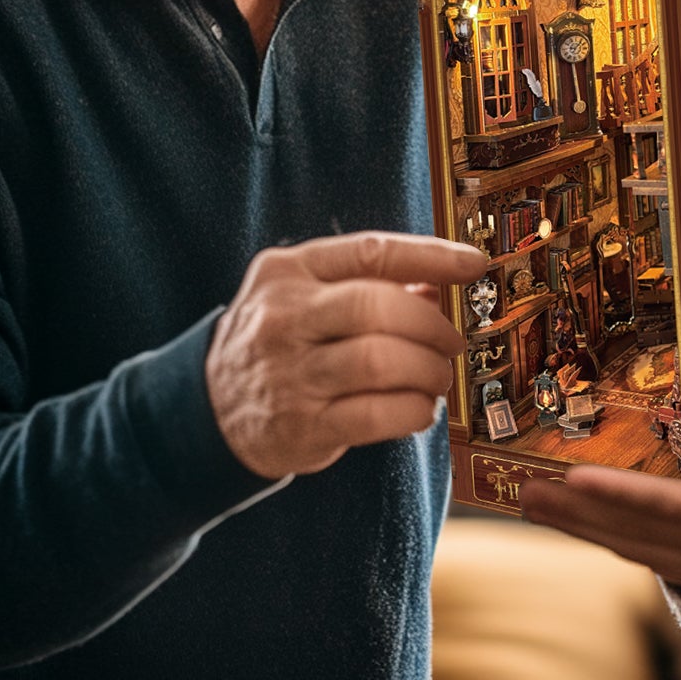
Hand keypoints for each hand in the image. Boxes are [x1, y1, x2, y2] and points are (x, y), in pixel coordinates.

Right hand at [205, 231, 486, 479]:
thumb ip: (364, 283)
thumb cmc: (276, 340)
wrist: (206, 407)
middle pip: (378, 307)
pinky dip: (413, 411)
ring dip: (428, 371)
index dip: (431, 256)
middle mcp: (283, 317)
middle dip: (432, 325)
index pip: (371, 252)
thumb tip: (439, 285)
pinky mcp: (300, 427)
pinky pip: (376, 416)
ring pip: (382, 362)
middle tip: (453, 341)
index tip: (473, 264)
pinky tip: (419, 409)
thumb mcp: (302, 294)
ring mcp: (289, 374)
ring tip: (438, 376)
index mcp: (288, 271)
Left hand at [519, 377, 680, 596]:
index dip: (615, 497)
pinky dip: (637, 546)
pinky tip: (612, 531)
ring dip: (599, 535)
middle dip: (583, 518)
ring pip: (656, 557)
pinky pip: (680, 565)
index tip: (567, 481)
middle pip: (647, 541)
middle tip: (524, 495)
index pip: (672, 508)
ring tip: (549, 510)